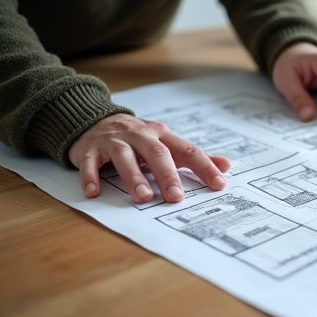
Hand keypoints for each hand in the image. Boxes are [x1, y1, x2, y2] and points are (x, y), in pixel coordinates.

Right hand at [68, 114, 229, 202]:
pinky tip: (95, 192)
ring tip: (143, 197)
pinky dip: (92, 176)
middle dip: (167, 175)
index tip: (219, 184)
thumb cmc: (137, 138)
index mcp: (162, 135)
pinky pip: (90, 162)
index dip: (205, 166)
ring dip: (134, 177)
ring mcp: (114, 140)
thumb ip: (193, 157)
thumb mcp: (166, 143)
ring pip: (125, 156)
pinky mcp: (90, 148)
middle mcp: (140, 135)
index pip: (188, 151)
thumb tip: (227, 165)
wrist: (94, 119)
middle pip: (157, 153)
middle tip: (176, 197)